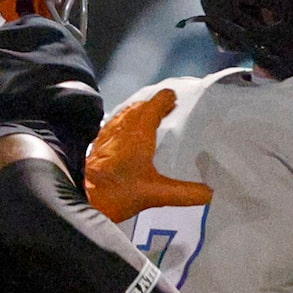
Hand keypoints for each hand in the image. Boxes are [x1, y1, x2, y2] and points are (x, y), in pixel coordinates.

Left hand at [85, 88, 213, 222]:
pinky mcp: (99, 144)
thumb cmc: (118, 191)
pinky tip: (129, 134)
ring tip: (151, 116)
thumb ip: (184, 193)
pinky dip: (127, 122)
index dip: (165, 99)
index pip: (154, 106)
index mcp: (139, 132)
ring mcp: (108, 133)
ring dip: (139, 112)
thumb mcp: (156, 194)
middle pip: (140, 107)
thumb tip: (210, 194)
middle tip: (168, 106)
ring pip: (126, 114)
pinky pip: (116, 124)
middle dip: (154, 104)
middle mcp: (123, 127)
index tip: (175, 97)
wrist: (82, 196)